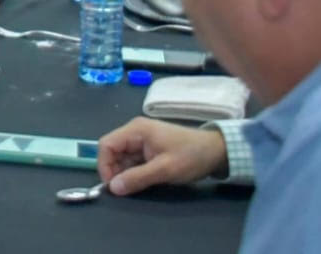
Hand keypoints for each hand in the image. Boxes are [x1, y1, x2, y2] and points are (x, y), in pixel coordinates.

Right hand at [97, 118, 228, 195]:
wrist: (216, 152)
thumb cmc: (190, 157)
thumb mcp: (164, 170)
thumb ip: (137, 178)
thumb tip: (112, 188)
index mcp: (136, 130)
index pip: (106, 144)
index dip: (104, 165)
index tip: (112, 186)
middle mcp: (135, 132)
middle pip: (113, 151)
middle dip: (114, 171)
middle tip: (125, 190)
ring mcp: (142, 140)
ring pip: (122, 157)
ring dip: (125, 173)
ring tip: (136, 187)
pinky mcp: (149, 148)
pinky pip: (133, 160)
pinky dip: (133, 172)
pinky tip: (142, 182)